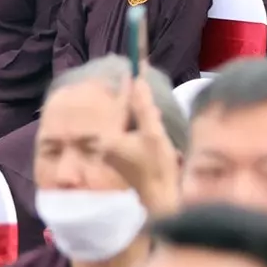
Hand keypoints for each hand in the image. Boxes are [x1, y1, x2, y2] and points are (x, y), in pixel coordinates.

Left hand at [98, 76, 181, 218]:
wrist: (160, 199)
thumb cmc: (157, 168)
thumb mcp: (154, 133)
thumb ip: (144, 107)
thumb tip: (138, 81)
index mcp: (109, 137)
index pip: (120, 105)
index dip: (129, 86)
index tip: (133, 67)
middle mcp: (106, 144)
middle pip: (123, 115)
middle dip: (137, 105)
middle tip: (148, 94)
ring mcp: (112, 153)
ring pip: (128, 126)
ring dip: (141, 118)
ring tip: (154, 115)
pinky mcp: (121, 160)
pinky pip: (130, 136)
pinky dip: (141, 130)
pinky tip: (154, 133)